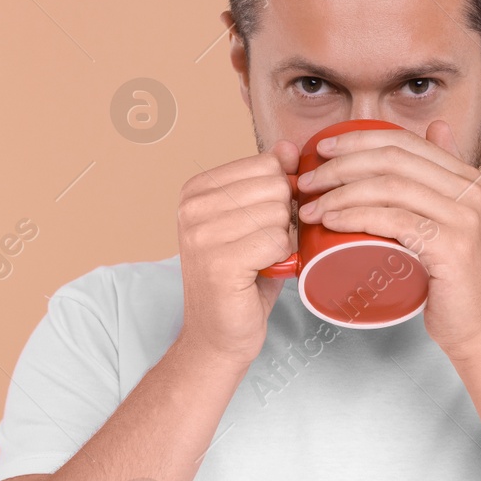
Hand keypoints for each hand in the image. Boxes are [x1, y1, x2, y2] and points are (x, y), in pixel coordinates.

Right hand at [175, 140, 299, 366]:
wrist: (220, 334)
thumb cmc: (243, 277)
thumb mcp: (256, 220)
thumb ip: (270, 182)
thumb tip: (288, 146)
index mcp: (196, 188)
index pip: (266, 164)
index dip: (281, 197)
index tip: (262, 226)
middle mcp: (192, 206)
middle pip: (275, 186)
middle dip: (283, 219)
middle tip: (264, 247)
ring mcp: (200, 233)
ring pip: (278, 214)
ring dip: (282, 241)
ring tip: (261, 260)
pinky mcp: (217, 261)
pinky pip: (276, 241)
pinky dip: (281, 259)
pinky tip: (261, 272)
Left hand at [294, 120, 480, 360]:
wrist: (477, 328)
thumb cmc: (451, 279)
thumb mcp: (451, 218)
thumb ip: (443, 177)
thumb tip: (436, 127)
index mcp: (466, 177)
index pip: (404, 141)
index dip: (358, 139)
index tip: (321, 151)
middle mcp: (469, 191)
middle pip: (392, 160)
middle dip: (340, 166)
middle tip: (307, 183)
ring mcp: (462, 218)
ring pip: (388, 187)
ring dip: (339, 194)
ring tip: (310, 209)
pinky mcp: (451, 247)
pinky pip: (394, 220)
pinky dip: (356, 217)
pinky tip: (331, 222)